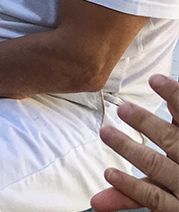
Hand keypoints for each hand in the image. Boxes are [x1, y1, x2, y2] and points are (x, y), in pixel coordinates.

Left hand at [91, 74, 178, 211]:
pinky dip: (129, 188)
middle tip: (122, 107)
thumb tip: (163, 84)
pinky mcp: (176, 208)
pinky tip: (109, 174)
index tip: (155, 79)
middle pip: (171, 139)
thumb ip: (178, 112)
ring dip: (129, 149)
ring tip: (105, 131)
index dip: (174, 95)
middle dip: (147, 123)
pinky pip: (152, 197)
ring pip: (156, 166)